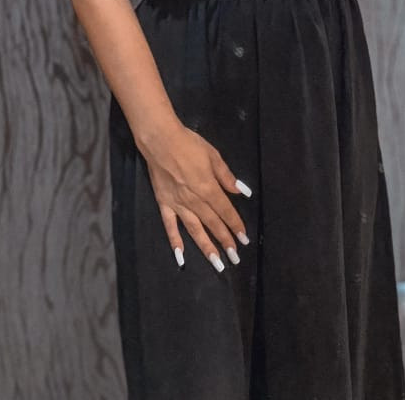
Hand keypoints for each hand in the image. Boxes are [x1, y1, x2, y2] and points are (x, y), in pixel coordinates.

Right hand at [144, 119, 250, 271]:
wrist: (160, 140)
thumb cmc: (189, 144)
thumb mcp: (213, 155)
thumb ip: (226, 176)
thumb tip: (242, 192)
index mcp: (209, 189)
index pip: (226, 211)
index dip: (236, 226)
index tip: (244, 239)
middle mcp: (195, 201)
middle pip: (213, 224)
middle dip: (225, 241)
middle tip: (235, 258)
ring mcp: (178, 205)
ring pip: (195, 230)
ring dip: (206, 248)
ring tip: (216, 263)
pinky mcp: (164, 204)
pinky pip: (170, 226)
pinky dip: (175, 242)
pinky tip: (180, 256)